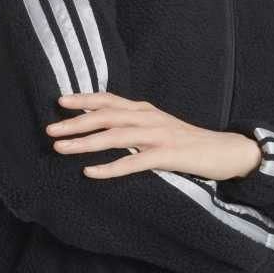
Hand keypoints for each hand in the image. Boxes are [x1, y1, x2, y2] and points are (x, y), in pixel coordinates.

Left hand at [45, 91, 255, 180]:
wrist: (224, 150)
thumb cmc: (186, 141)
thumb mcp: (157, 126)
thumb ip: (134, 123)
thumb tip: (104, 126)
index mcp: (145, 109)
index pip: (109, 99)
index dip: (84, 99)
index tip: (59, 101)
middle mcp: (148, 117)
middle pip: (107, 115)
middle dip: (76, 121)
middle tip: (50, 129)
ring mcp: (158, 136)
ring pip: (116, 136)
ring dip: (86, 142)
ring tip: (61, 148)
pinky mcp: (167, 156)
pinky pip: (134, 162)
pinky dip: (111, 167)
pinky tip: (91, 173)